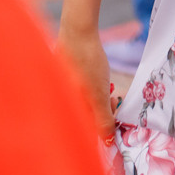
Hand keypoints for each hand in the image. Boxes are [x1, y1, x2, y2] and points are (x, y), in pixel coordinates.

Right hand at [57, 23, 119, 139]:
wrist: (77, 32)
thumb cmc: (86, 62)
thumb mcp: (98, 94)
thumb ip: (102, 119)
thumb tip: (107, 141)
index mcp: (64, 109)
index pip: (84, 131)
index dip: (102, 130)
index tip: (114, 123)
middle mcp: (60, 102)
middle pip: (86, 119)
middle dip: (103, 114)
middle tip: (114, 101)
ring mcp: (62, 90)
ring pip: (86, 106)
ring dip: (100, 102)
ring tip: (110, 92)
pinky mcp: (66, 80)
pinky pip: (82, 94)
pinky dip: (94, 92)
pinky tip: (99, 81)